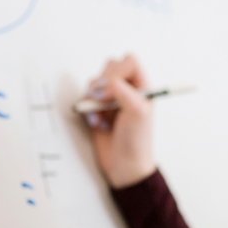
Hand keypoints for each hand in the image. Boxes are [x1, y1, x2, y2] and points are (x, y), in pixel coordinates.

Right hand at [85, 55, 155, 188]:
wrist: (124, 166)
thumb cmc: (137, 140)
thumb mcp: (138, 111)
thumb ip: (122, 90)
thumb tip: (104, 83)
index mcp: (142, 86)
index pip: (129, 61)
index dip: (118, 72)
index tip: (113, 92)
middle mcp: (127, 89)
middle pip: (110, 66)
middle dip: (103, 82)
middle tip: (104, 101)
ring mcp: (111, 99)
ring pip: (95, 81)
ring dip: (93, 97)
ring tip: (101, 115)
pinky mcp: (96, 110)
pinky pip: (85, 98)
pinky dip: (86, 109)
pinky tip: (96, 123)